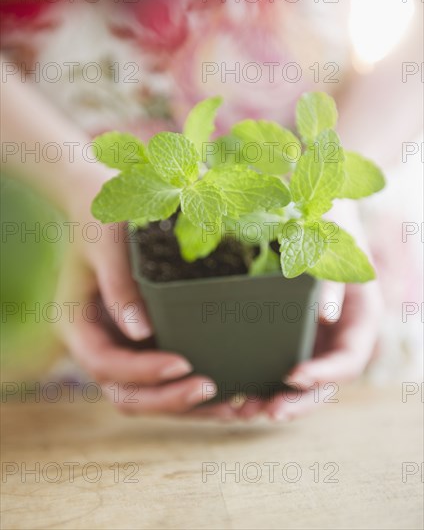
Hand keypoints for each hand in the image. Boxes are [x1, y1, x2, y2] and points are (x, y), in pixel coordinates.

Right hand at [55, 166, 218, 413]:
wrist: (106, 212)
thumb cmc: (101, 221)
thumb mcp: (104, 244)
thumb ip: (117, 285)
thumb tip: (141, 332)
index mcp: (78, 325)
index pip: (105, 364)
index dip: (141, 371)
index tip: (181, 364)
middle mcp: (101, 345)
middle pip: (128, 394)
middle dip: (169, 400)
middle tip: (212, 388)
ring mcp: (125, 349)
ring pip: (152, 396)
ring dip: (190, 407)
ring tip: (236, 405)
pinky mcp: (148, 345)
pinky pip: (169, 380)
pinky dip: (197, 392)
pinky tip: (233, 390)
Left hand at [234, 202, 382, 421]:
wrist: (308, 213)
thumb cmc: (326, 224)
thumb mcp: (332, 243)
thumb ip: (332, 278)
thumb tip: (326, 317)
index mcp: (360, 318)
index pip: (350, 359)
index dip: (326, 374)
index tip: (295, 376)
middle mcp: (339, 334)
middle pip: (325, 382)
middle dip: (299, 401)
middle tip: (270, 411)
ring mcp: (316, 337)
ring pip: (301, 381)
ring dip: (276, 399)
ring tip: (244, 409)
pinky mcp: (291, 334)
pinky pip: (279, 364)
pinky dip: (261, 380)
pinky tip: (236, 388)